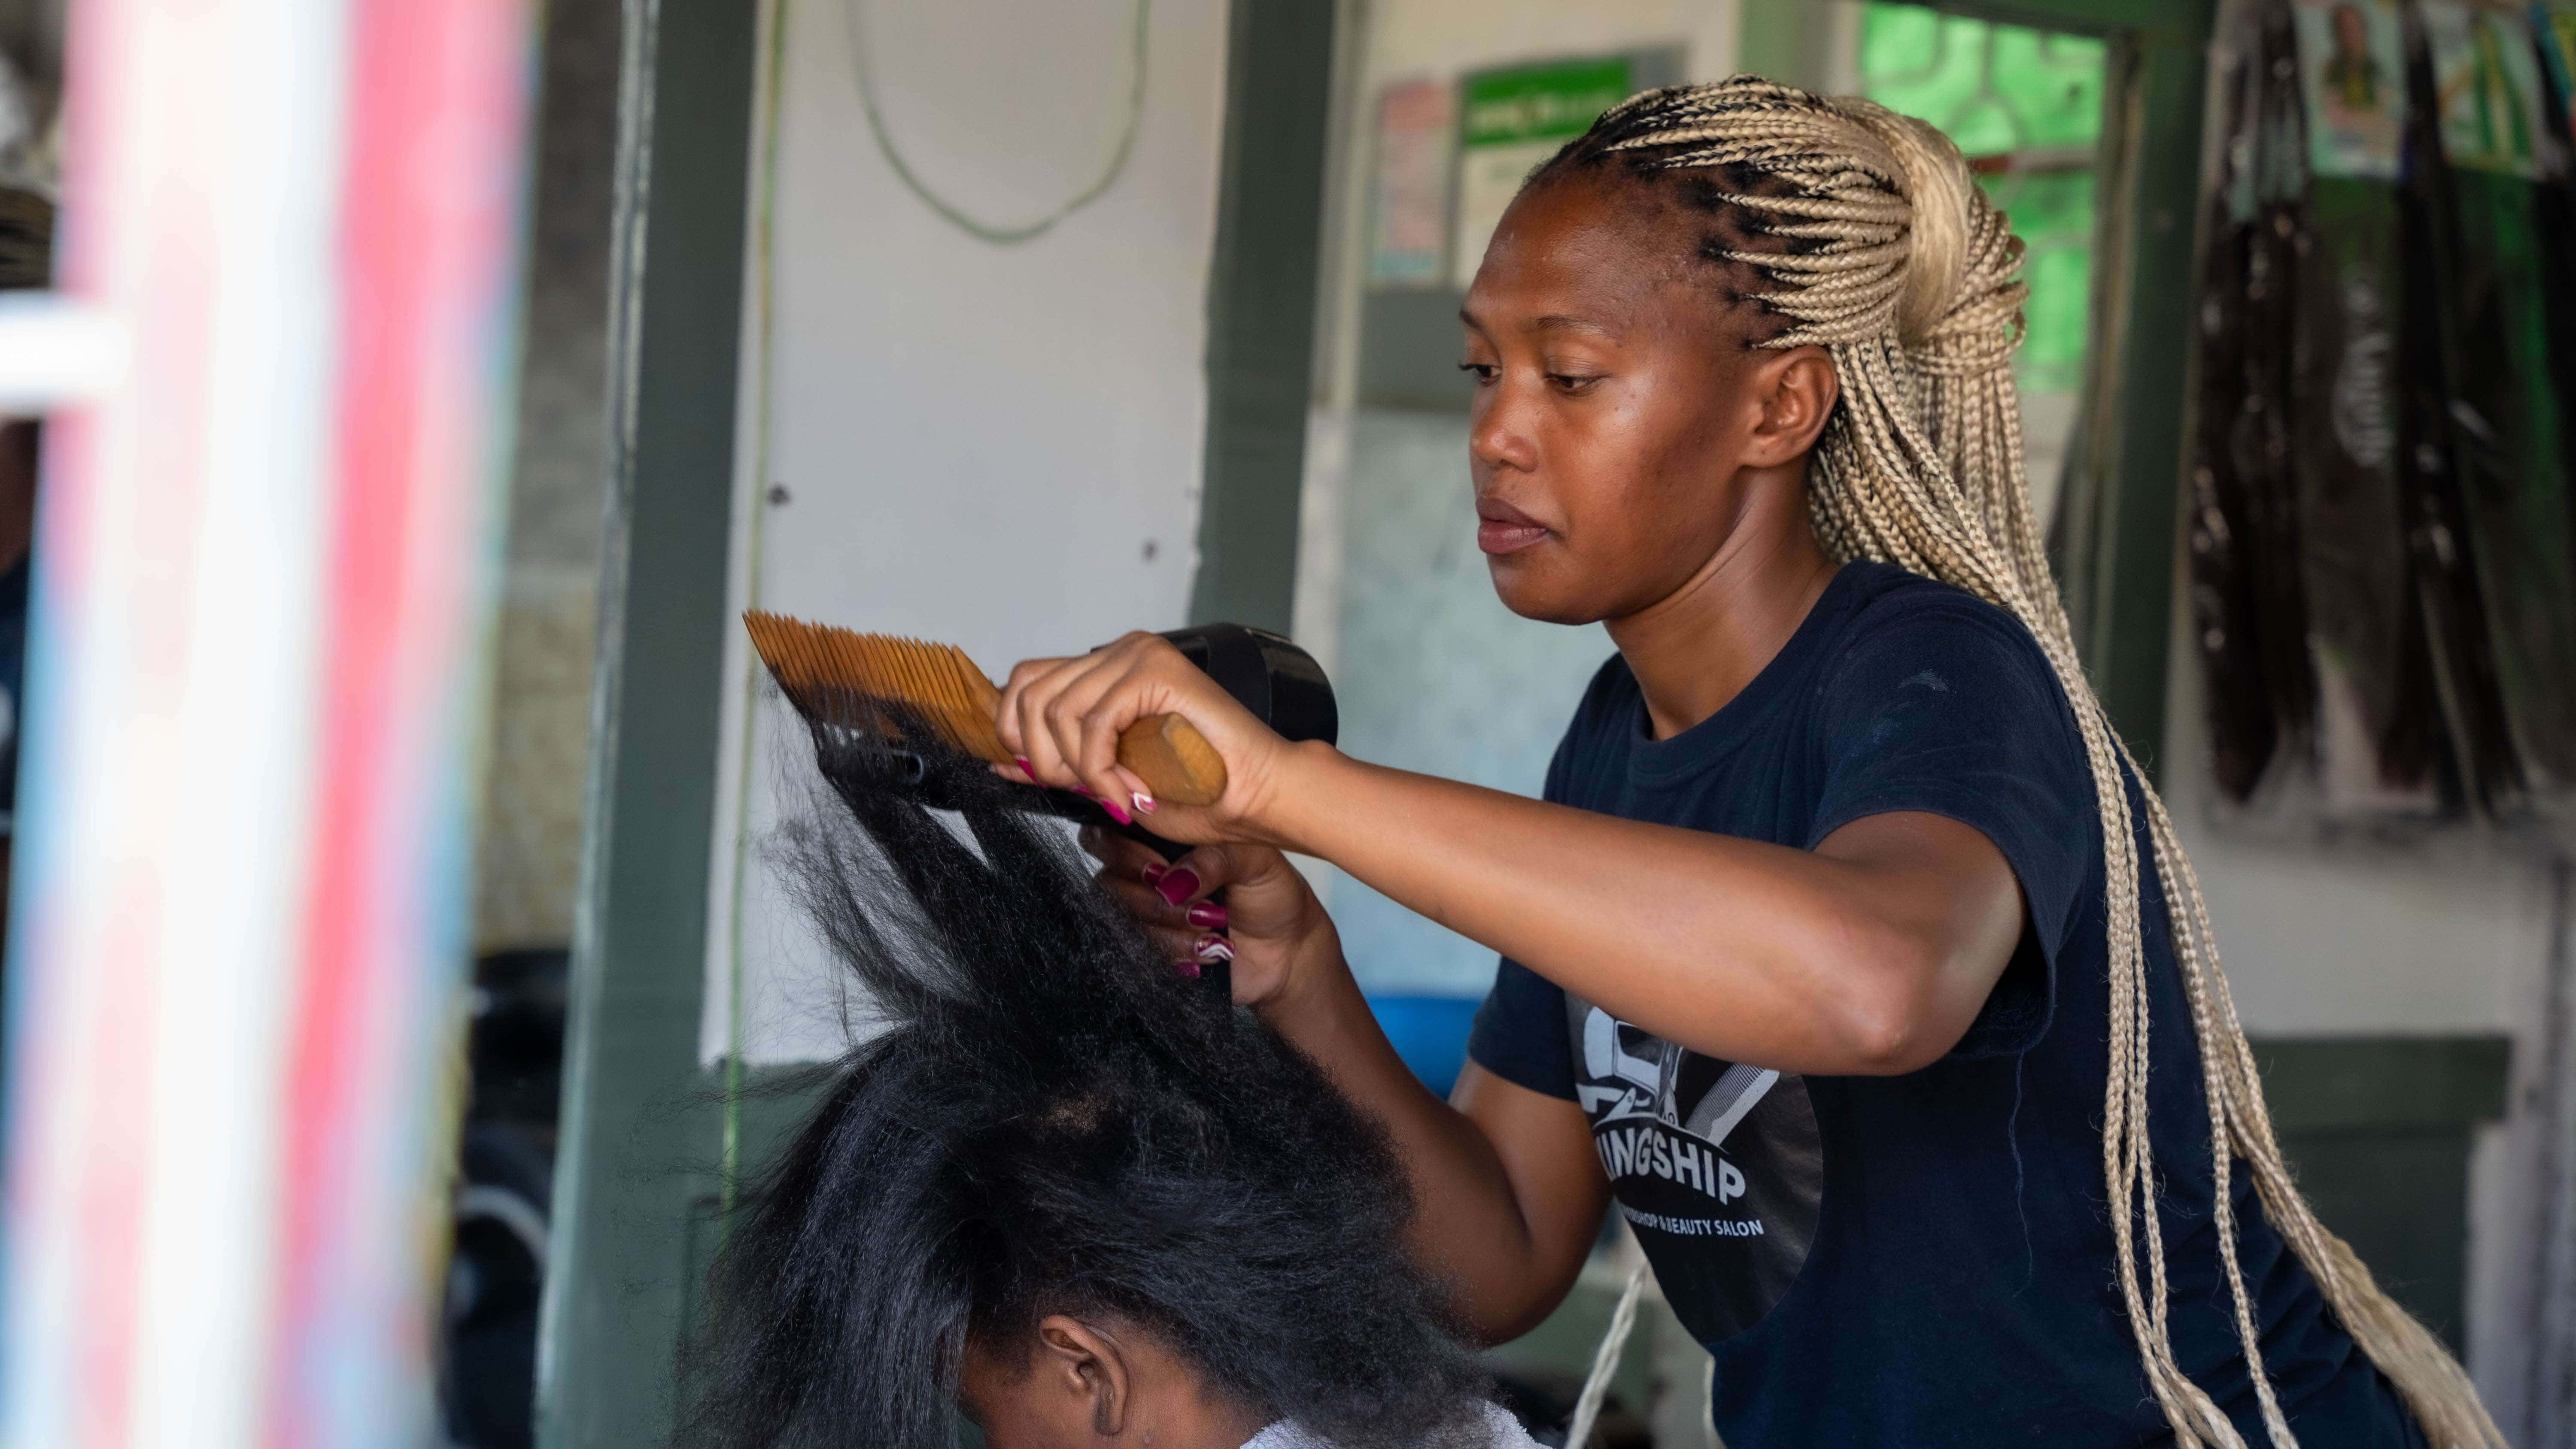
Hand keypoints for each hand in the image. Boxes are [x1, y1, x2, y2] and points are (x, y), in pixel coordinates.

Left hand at [994, 631, 1302, 843]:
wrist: (1261, 798)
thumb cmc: (1201, 794)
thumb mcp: (1108, 780)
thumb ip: (1060, 765)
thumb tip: (1001, 765)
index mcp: (1109, 668)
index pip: (1025, 682)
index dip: (1015, 735)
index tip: (1048, 779)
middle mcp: (1122, 651)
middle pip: (1028, 693)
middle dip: (1043, 758)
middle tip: (1089, 794)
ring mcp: (1140, 654)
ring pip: (1056, 709)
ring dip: (1079, 769)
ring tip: (1119, 795)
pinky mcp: (1157, 669)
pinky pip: (1095, 721)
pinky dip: (1102, 768)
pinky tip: (1131, 792)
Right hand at [1080, 828, 1344, 1011]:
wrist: (1289, 949)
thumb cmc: (1269, 891)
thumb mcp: (1255, 859)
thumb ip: (1214, 858)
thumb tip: (1171, 882)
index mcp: (1160, 836)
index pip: (1108, 832)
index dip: (1125, 851)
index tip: (1162, 865)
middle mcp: (1141, 874)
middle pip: (1107, 883)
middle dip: (1152, 898)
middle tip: (1201, 906)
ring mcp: (1142, 916)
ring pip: (1121, 924)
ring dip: (1170, 930)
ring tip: (1217, 928)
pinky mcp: (1150, 953)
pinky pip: (1138, 956)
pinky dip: (1176, 954)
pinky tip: (1212, 951)